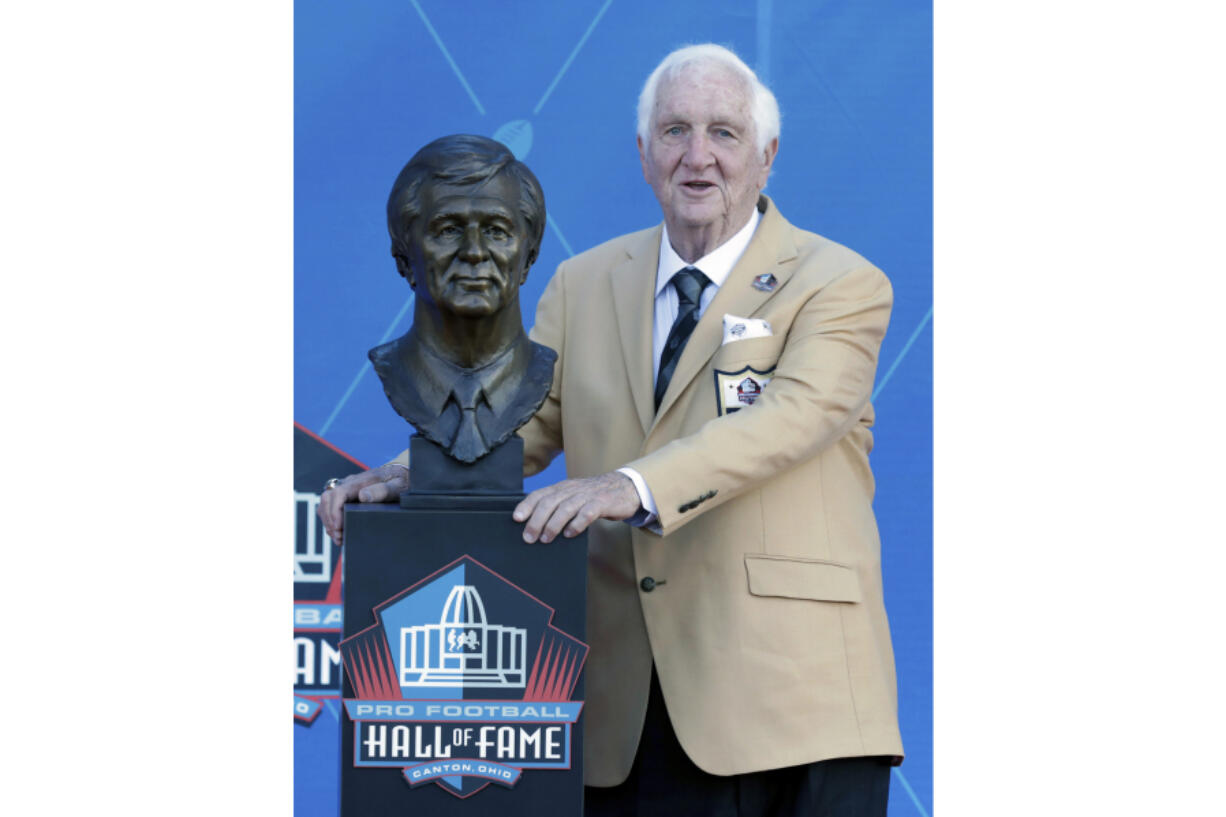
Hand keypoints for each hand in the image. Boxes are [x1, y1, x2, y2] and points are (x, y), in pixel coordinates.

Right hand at [317, 464, 409, 543]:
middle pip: (328, 499)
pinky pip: (331, 506)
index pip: (338, 493)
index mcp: (361, 480)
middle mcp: (350, 482)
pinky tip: (339, 532)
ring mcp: (347, 488)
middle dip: (330, 520)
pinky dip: (331, 520)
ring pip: (326, 503)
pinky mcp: (346, 495)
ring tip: (339, 538)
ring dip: (329, 522)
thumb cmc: (400, 481)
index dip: (334, 512)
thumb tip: (363, 496)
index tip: (339, 527)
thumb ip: (382, 491)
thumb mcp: (397, 486)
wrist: (402, 475)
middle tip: (339, 538)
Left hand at [512, 471, 640, 542]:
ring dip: (553, 524)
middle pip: (550, 502)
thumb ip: (558, 506)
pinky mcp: (602, 503)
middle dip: (536, 520)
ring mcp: (587, 495)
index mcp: (563, 488)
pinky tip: (570, 534)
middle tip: (529, 537)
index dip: (527, 505)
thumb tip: (536, 525)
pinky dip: (576, 524)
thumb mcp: (574, 497)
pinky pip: (587, 513)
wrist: (625, 488)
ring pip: (566, 507)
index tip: (516, 518)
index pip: (540, 494)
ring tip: (546, 539)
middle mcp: (572, 489)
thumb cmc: (595, 496)